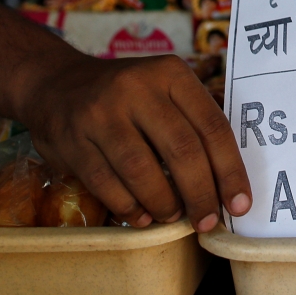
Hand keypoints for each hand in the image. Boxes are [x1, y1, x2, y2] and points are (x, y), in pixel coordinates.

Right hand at [19, 54, 250, 231]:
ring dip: (164, 203)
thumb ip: (193, 122)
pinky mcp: (73, 139)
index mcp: (170, 73)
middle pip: (181, 150)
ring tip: (173, 215)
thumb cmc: (127, 96)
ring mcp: (101, 113)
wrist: (56, 84)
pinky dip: (129, 206)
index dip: (230, 170)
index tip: (239, 203)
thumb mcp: (163, 89)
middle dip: (201, 194)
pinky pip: (107, 183)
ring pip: (142, 170)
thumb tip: (228, 180)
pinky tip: (142, 216)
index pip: (212, 125)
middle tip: (208, 220)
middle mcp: (137, 87)